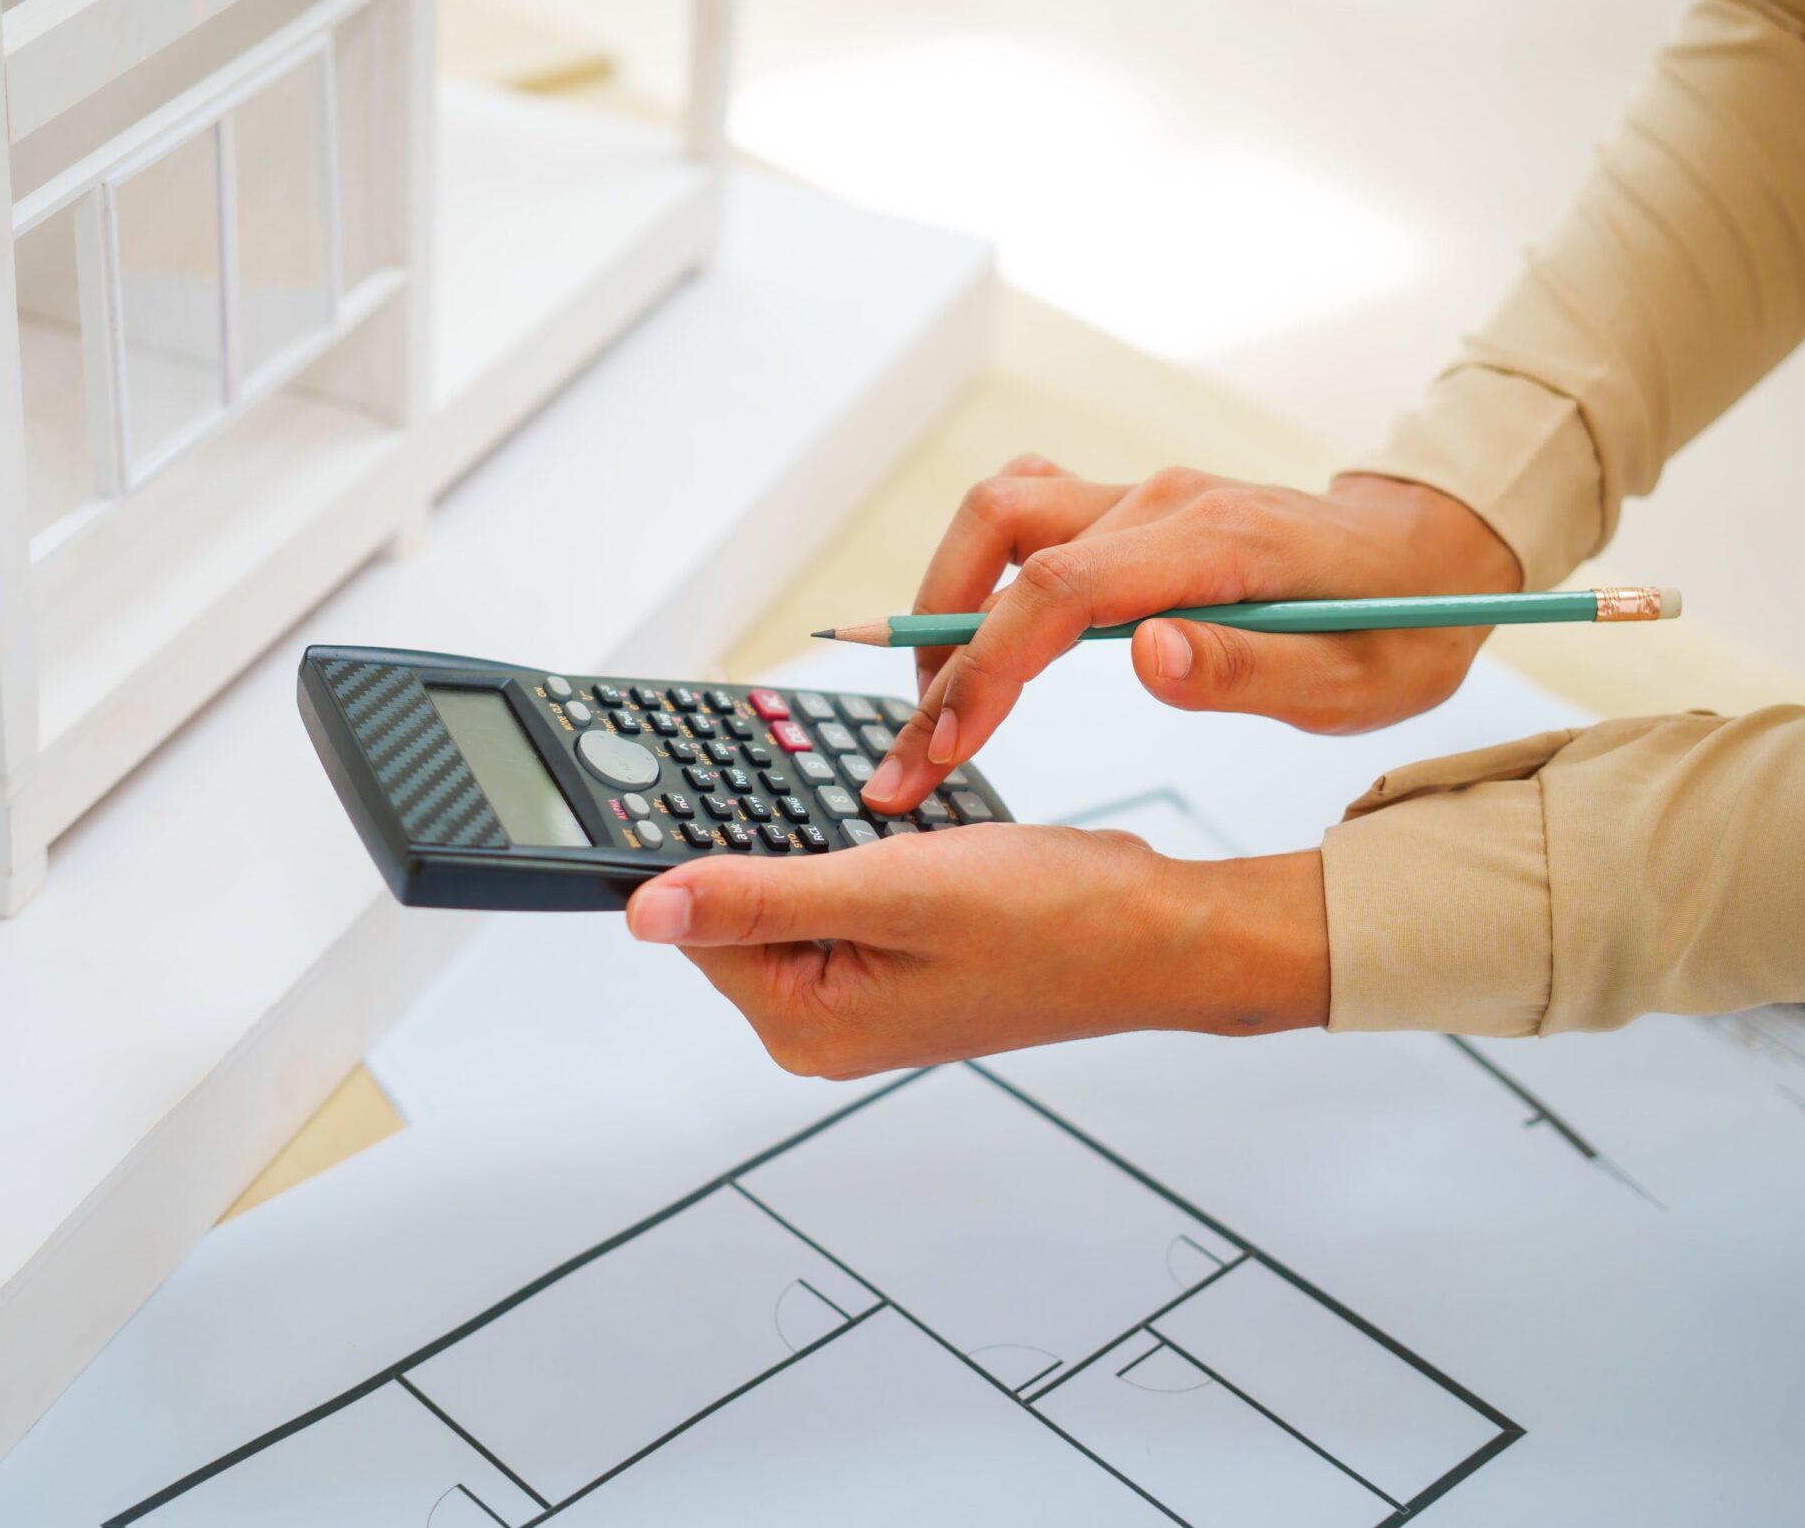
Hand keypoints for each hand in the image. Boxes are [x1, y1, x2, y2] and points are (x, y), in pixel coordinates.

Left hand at [624, 823, 1328, 1078]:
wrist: (1160, 932)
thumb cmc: (1055, 922)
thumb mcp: (892, 890)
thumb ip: (760, 897)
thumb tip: (645, 910)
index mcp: (807, 1023)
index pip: (698, 923)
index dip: (702, 845)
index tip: (718, 781)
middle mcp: (826, 1023)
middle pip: (740, 906)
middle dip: (771, 837)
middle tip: (837, 797)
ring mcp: (864, 995)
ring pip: (795, 888)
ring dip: (822, 836)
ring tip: (888, 816)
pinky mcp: (899, 962)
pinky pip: (844, 890)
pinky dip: (862, 848)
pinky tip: (906, 828)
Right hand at [862, 462, 1522, 814]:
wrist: (1434, 554)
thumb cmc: (1402, 626)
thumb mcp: (1354, 681)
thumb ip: (1247, 668)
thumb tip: (1145, 655)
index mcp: (1213, 545)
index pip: (1058, 589)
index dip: (988, 666)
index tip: (949, 746)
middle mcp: (1162, 502)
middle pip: (1000, 539)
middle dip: (938, 646)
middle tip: (916, 751)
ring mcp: (1142, 497)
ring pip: (999, 515)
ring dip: (946, 598)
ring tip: (940, 699)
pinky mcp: (1132, 509)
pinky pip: (1028, 511)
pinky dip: (980, 568)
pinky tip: (980, 635)